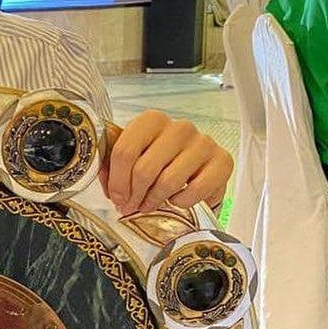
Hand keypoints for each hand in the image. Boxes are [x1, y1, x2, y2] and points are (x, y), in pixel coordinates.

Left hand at [99, 110, 232, 215]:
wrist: (200, 166)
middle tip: (129, 208)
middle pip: (144, 169)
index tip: (116, 199)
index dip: (116, 181)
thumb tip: (105, 182)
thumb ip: (114, 164)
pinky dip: (181, 202)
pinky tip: (176, 201)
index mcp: (151, 120)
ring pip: (168, 181)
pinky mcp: (223, 161)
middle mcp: (179, 127)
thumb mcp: (135, 155)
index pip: (125, 151)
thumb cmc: (161, 160)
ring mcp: (203, 143)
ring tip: (149, 206)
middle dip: (133, 195)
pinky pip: (195, 191)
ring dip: (154, 201)